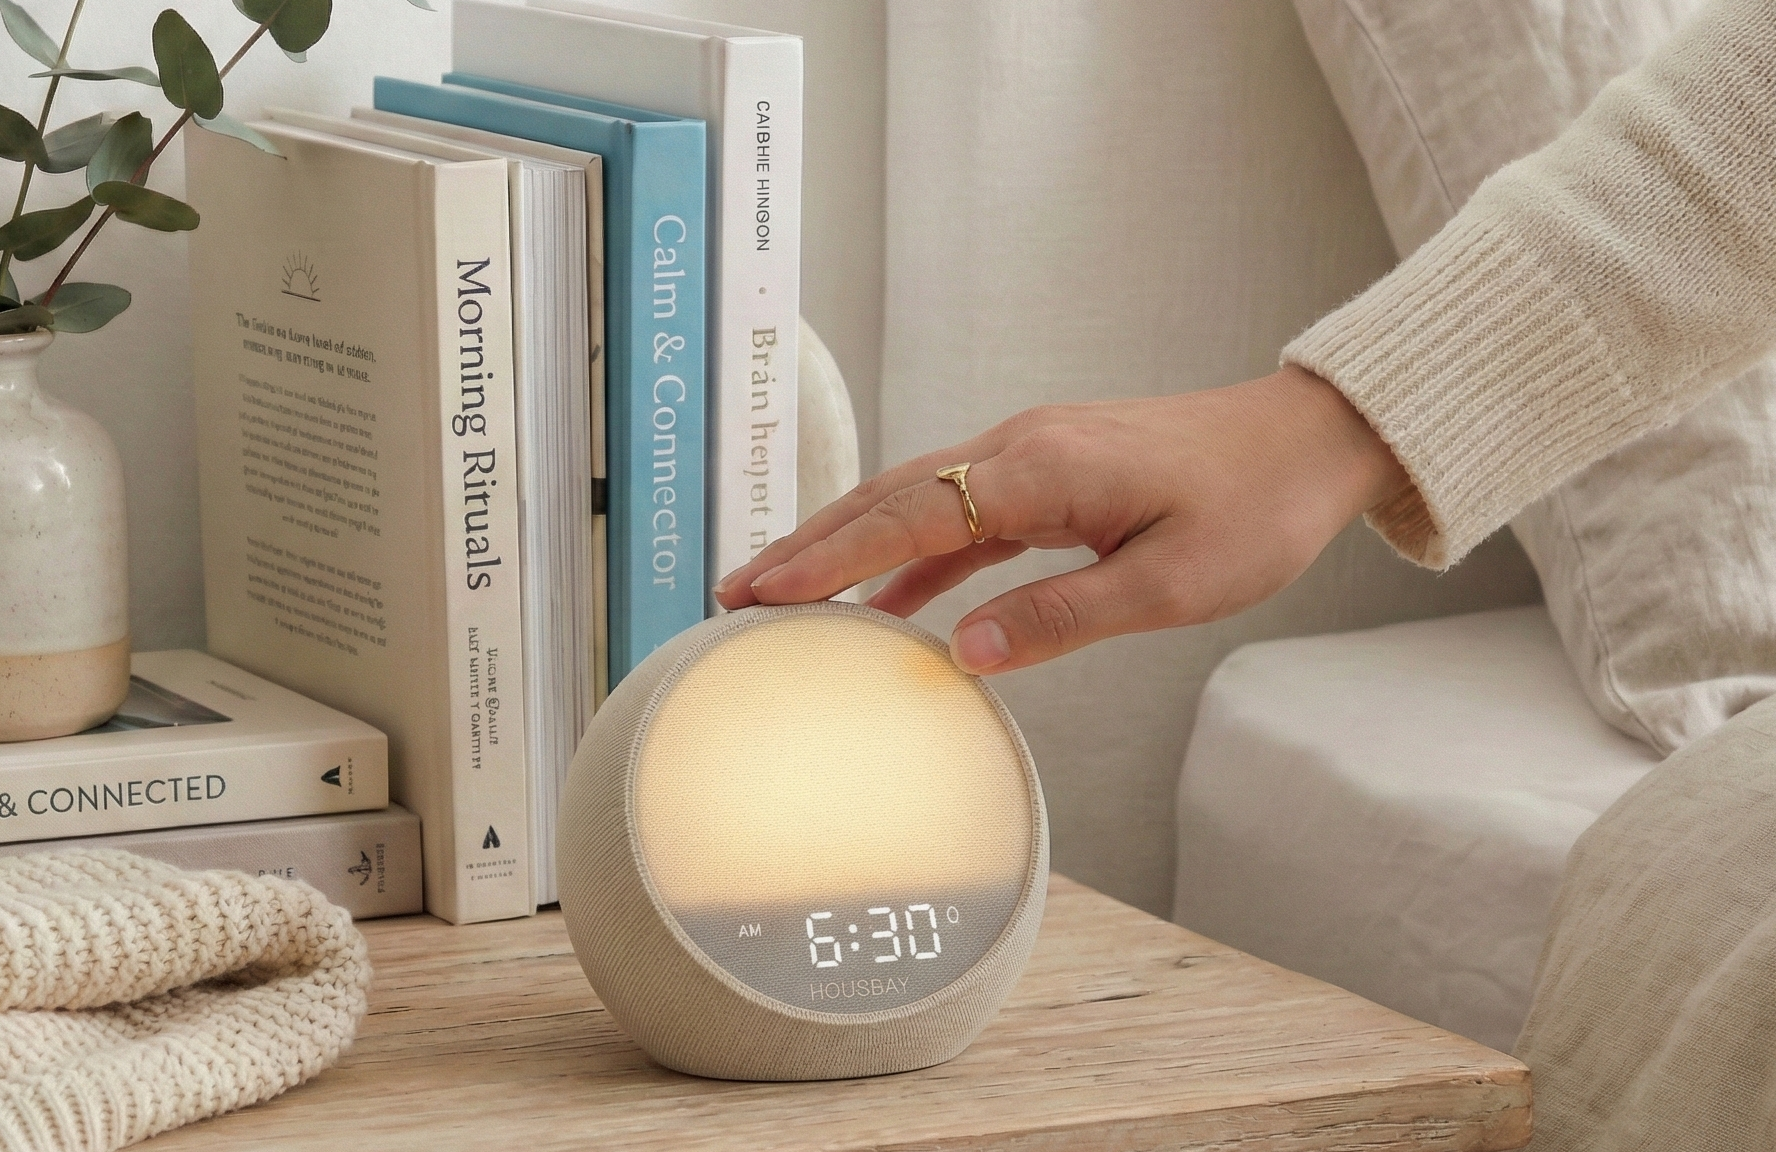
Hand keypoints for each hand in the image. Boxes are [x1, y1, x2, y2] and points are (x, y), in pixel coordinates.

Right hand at [713, 365, 1410, 673]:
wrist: (1308, 439)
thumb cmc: (1253, 508)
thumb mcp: (1171, 583)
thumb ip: (1062, 616)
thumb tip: (964, 653)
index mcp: (1039, 470)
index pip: (907, 516)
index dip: (827, 559)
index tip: (761, 594)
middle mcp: (1019, 449)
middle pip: (887, 497)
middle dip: (806, 547)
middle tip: (733, 596)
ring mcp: (1030, 455)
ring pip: (914, 500)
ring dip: (844, 545)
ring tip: (780, 594)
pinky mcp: (1049, 472)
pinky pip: (959, 514)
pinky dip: (909, 552)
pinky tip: (887, 600)